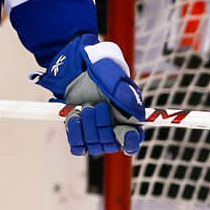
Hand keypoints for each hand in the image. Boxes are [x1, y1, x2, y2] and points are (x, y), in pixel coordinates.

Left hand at [34, 34, 143, 155]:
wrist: (72, 63)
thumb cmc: (97, 63)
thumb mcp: (111, 70)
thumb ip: (124, 91)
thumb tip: (137, 114)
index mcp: (128, 114)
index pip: (133, 139)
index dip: (130, 141)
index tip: (122, 132)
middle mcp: (112, 125)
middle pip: (111, 144)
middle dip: (102, 127)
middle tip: (95, 106)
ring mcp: (94, 130)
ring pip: (94, 146)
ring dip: (87, 128)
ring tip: (82, 107)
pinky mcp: (78, 131)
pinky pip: (78, 146)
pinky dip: (74, 133)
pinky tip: (72, 115)